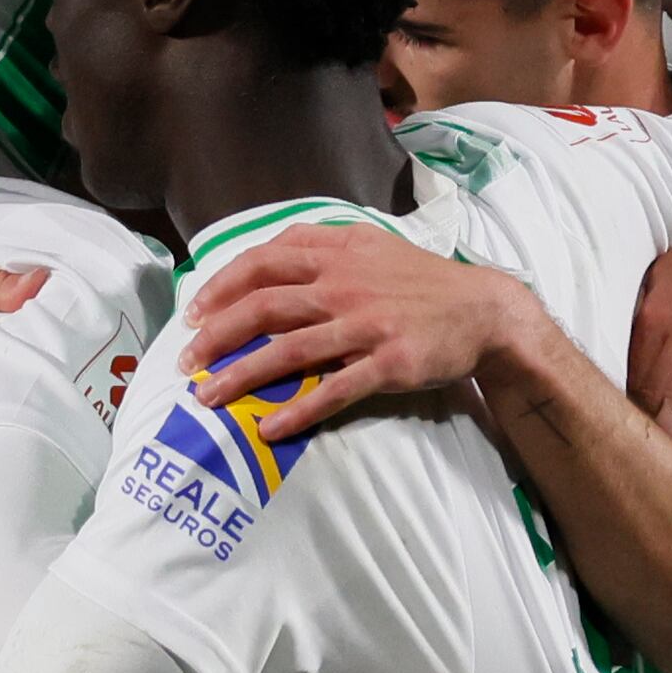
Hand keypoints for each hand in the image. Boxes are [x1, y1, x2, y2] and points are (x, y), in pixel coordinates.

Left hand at [184, 225, 535, 436]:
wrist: (485, 310)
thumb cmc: (424, 281)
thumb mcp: (374, 245)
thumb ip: (326, 244)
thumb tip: (274, 254)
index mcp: (339, 253)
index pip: (266, 260)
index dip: (222, 284)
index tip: (195, 310)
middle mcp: (345, 285)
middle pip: (264, 306)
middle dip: (215, 334)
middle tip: (186, 360)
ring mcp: (366, 325)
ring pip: (288, 350)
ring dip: (241, 375)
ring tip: (208, 397)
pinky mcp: (387, 363)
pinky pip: (333, 390)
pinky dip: (298, 411)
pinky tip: (270, 428)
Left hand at [625, 223, 671, 446]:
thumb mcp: (670, 267)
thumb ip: (646, 303)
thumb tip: (623, 336)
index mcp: (656, 313)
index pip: (631, 369)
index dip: (624, 399)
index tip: (621, 420)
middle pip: (652, 392)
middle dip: (644, 423)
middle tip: (637, 452)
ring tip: (671, 461)